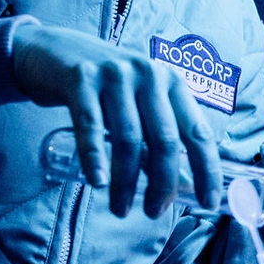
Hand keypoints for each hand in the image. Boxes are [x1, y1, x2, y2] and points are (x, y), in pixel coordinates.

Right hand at [11, 22, 218, 217]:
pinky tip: (98, 182)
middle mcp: (149, 74)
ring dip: (126, 181)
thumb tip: (181, 185)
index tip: (209, 203)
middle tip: (154, 212)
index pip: (199, 132)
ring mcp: (115, 74)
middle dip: (164, 183)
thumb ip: (158, 139)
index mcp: (172, 82)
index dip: (208, 170)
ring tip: (120, 208)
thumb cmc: (105, 86)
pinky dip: (95, 157)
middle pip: (165, 140)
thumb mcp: (139, 105)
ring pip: (129, 139)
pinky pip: (91, 125)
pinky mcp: (81, 78)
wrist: (54, 51)